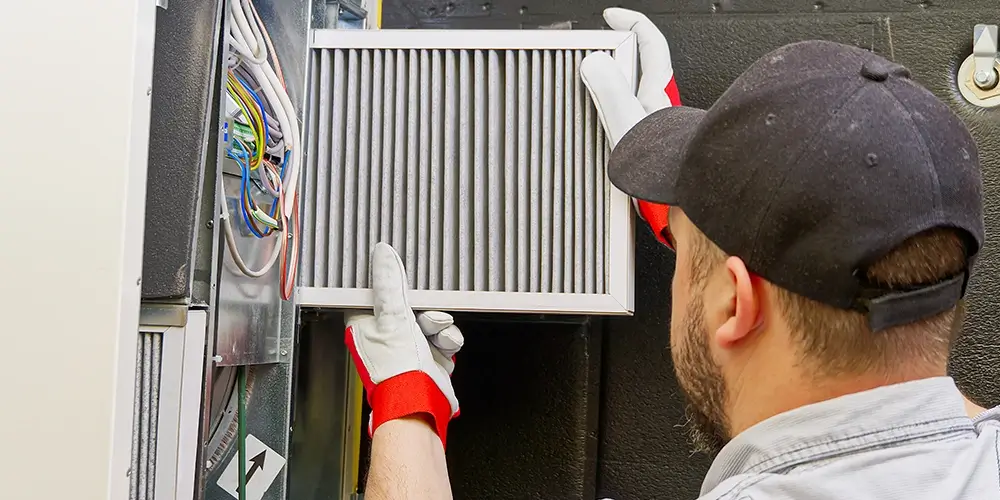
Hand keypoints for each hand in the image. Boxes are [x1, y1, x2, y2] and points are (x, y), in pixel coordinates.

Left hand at [345, 242, 463, 446]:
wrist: (420, 404)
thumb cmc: (396, 371)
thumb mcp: (393, 317)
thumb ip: (390, 285)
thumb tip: (383, 254)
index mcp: (365, 327)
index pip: (375, 294)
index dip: (390, 285)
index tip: (402, 278)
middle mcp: (384, 337)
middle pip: (408, 306)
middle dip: (424, 309)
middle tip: (425, 314)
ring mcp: (407, 349)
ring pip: (429, 320)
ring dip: (438, 325)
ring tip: (437, 334)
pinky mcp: (428, 358)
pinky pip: (442, 338)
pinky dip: (447, 341)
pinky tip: (445, 347)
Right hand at [580, 7, 680, 245]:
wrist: (684, 197)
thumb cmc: (665, 165)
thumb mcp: (628, 121)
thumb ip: (609, 90)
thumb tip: (594, 62)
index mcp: (655, 91)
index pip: (649, 42)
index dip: (631, 22)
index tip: (611, 16)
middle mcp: (657, 105)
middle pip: (640, 68)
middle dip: (617, 59)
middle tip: (594, 56)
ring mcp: (654, 125)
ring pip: (632, 96)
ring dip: (613, 92)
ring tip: (591, 94)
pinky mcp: (649, 147)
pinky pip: (627, 123)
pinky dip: (613, 121)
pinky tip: (602, 133)